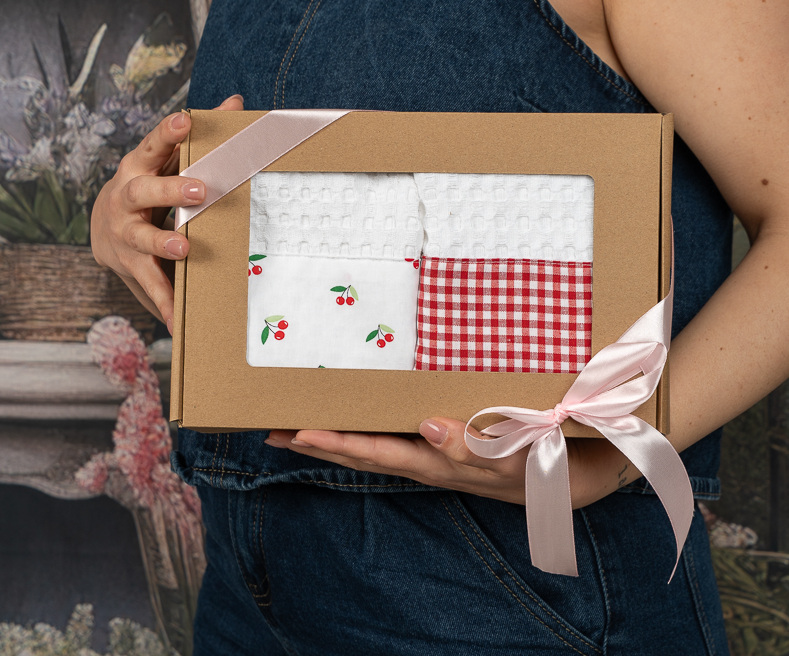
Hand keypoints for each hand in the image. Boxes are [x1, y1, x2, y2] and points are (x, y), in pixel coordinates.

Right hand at [90, 94, 244, 329]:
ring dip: (163, 243)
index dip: (167, 132)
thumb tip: (236, 100)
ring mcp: (126, 233)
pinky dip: (164, 302)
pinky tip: (177, 319)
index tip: (185, 119)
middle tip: (198, 190)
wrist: (105, 228)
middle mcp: (128, 198)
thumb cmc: (150, 185)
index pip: (152, 144)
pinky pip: (148, 284)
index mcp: (140, 167)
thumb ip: (201, 135)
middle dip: (170, 189)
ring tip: (183, 249)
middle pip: (144, 190)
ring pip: (142, 237)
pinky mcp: (130, 265)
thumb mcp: (168, 158)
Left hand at [265, 419, 637, 507]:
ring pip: (385, 441)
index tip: (292, 432)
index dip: (335, 444)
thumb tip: (426, 429)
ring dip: (345, 432)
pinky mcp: (463, 439)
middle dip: (323, 441)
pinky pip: (411, 430)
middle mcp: (438, 460)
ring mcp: (448, 451)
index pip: (379, 454)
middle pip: (369, 450)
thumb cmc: (563, 463)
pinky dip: (382, 420)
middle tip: (275, 428)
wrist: (599, 465)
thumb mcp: (526, 460)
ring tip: (307, 420)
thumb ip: (477, 449)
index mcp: (447, 466)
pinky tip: (373, 408)